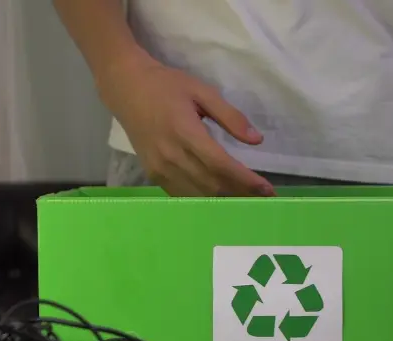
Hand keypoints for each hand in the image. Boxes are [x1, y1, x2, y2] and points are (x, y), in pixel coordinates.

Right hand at [97, 59, 273, 196]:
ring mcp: (160, 168)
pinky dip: (203, 200)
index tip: (267, 189)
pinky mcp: (153, 175)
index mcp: (185, 131)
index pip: (220, 164)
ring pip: (198, 194)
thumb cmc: (166, 86)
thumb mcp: (202, 91)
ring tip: (248, 202)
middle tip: (264, 199)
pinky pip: (183, 194)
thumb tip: (257, 140)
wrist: (126, 89)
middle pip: (212, 184)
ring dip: (225, 201)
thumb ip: (230, 116)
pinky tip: (221, 201)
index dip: (245, 180)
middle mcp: (171, 155)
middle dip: (241, 194)